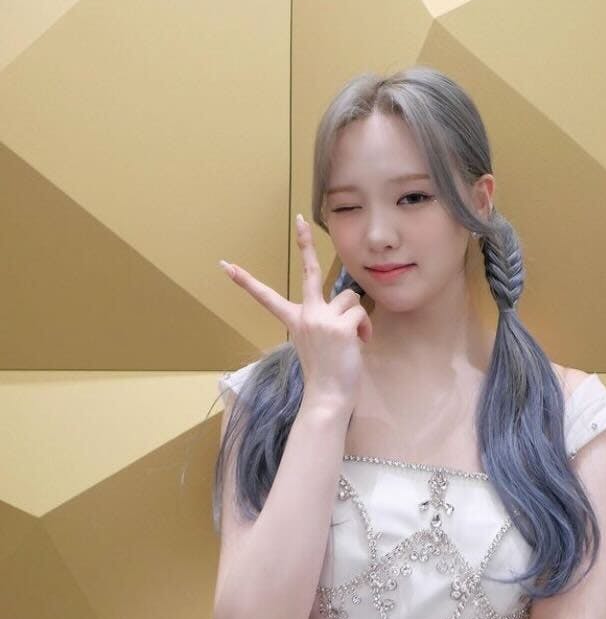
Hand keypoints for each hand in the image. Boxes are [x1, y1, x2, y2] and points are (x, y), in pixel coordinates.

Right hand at [219, 213, 371, 409]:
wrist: (327, 399)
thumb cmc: (325, 374)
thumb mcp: (317, 343)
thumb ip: (325, 320)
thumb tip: (349, 304)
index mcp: (294, 321)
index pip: (266, 297)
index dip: (246, 281)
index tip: (226, 265)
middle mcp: (305, 316)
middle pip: (308, 271)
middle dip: (304, 242)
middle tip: (300, 219)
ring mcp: (320, 319)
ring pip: (349, 299)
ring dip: (356, 317)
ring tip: (352, 339)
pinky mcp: (339, 326)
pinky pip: (361, 314)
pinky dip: (366, 329)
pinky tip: (360, 344)